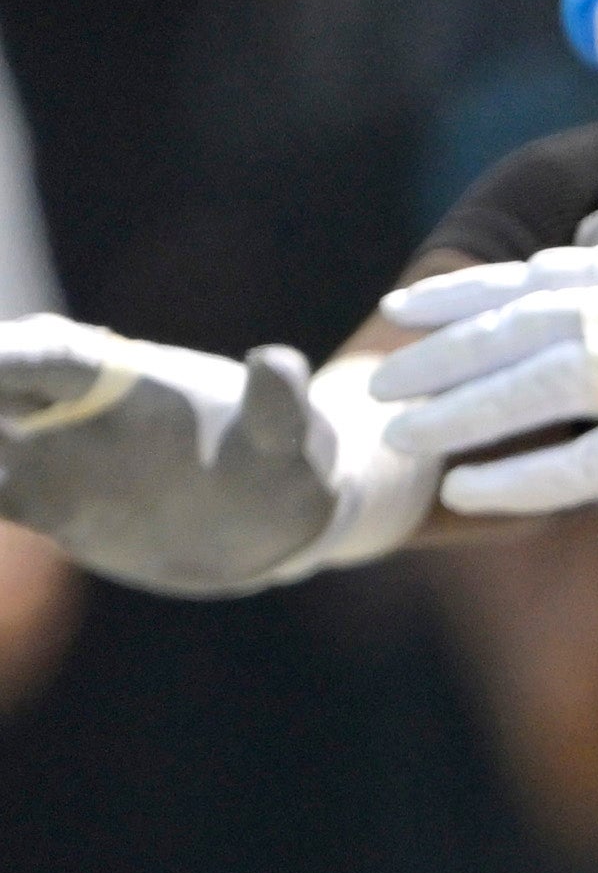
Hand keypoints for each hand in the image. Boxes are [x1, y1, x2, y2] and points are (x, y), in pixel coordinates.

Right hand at [0, 321, 424, 594]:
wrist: (275, 517)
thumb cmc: (285, 461)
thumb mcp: (293, 437)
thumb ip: (279, 406)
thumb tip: (280, 363)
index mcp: (119, 376)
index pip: (47, 354)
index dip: (5, 358)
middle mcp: (71, 408)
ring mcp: (52, 454)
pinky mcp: (49, 504)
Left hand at [370, 216, 597, 530]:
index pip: (540, 278)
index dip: (465, 296)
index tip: (403, 310)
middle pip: (522, 327)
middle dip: (443, 356)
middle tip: (382, 385)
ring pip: (540, 385)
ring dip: (463, 412)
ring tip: (404, 439)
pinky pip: (589, 458)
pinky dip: (525, 475)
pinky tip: (470, 494)